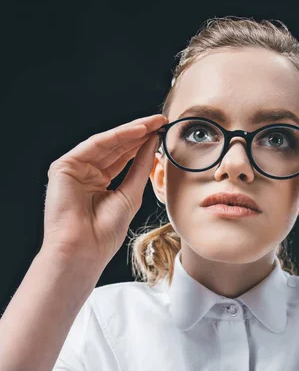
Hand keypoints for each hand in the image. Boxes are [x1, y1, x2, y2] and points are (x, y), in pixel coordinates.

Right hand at [42, 113, 167, 268]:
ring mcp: (74, 169)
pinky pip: (95, 145)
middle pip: (116, 147)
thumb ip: (140, 167)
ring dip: (131, 131)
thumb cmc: (105, 232)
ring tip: (153, 122)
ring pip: (106, 143)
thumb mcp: (130, 194)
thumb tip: (153, 143)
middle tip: (161, 120)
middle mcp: (85, 173)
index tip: (163, 133)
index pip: (123, 158)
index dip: (143, 145)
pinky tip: (138, 131)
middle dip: (139, 133)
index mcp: (99, 184)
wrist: (84, 250)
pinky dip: (117, 136)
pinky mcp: (64, 167)